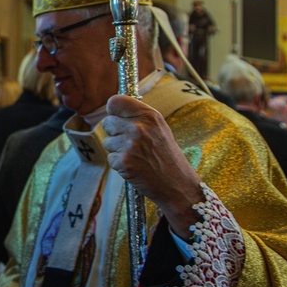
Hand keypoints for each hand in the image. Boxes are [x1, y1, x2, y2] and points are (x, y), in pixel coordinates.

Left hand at [102, 94, 203, 236]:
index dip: (113, 110)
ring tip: (137, 157)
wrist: (178, 185)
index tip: (117, 116)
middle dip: (115, 134)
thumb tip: (113, 107)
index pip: (115, 101)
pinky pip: (110, 159)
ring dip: (117, 151)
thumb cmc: (167, 156)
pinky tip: (135, 168)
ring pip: (107, 142)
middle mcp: (139, 127)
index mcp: (149, 116)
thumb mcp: (159, 129)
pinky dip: (120, 165)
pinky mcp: (124, 162)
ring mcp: (131, 145)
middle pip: (107, 122)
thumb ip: (138, 116)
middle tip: (134, 144)